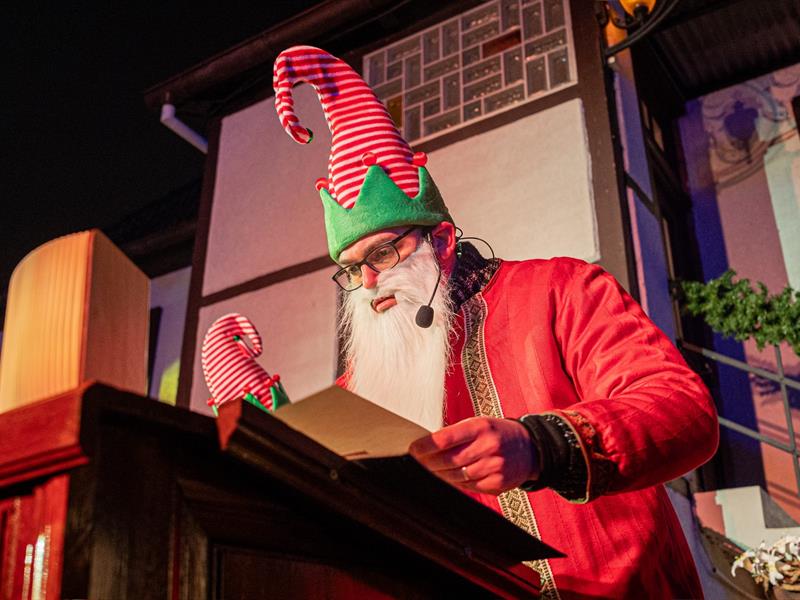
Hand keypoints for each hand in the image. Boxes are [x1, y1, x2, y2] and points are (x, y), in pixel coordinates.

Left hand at [408, 417, 538, 494]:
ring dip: (439, 475)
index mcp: (480, 426)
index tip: (413, 449)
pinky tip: (450, 478)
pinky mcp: (498, 483)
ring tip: (430, 471)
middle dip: (428, 463)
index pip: (445, 438)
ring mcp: (494, 466)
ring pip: (456, 476)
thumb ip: (456, 434)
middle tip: (416, 462)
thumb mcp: (478, 424)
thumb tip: (427, 446)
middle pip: (448, 460)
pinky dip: (456, 483)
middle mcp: (488, 446)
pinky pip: (469, 486)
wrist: (530, 448)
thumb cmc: (497, 433)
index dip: (425, 446)